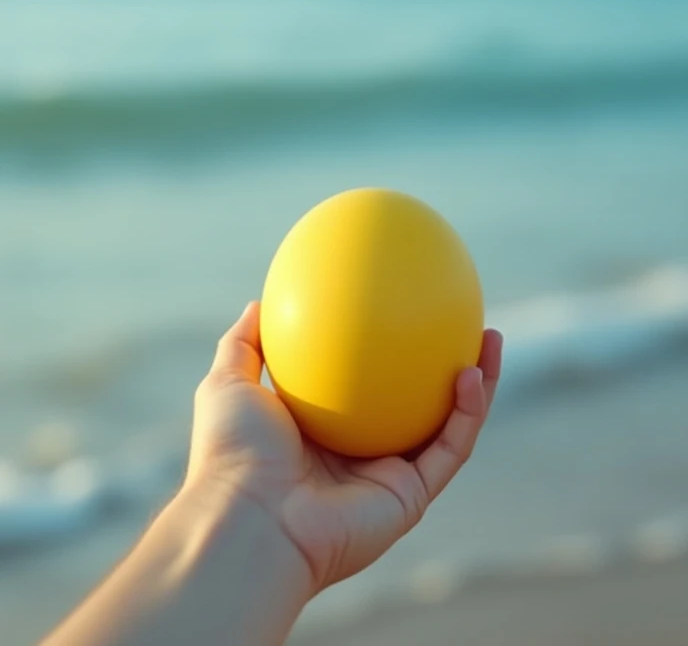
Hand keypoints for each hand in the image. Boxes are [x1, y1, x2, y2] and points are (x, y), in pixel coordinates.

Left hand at [186, 302, 501, 594]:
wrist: (248, 520)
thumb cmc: (232, 453)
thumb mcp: (229, 382)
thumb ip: (244, 343)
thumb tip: (259, 301)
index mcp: (325, 428)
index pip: (367, 384)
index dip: (390, 350)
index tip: (405, 308)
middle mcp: (361, 452)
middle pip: (417, 402)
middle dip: (445, 364)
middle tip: (464, 321)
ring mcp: (389, 476)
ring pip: (447, 424)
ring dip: (477, 384)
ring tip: (490, 339)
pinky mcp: (410, 497)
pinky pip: (450, 448)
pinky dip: (468, 413)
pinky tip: (472, 373)